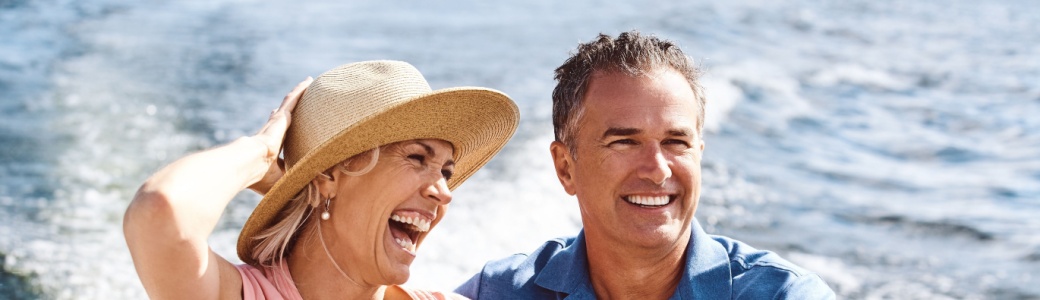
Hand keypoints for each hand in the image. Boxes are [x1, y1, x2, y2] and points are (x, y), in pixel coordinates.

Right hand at [248, 77, 312, 194]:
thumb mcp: (284, 182)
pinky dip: (300, 90)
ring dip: (298, 96)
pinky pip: (293, 99)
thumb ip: (297, 188)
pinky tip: (309, 81)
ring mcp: (276, 124)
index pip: (280, 139)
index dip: (283, 133)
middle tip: (297, 102)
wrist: (250, 165)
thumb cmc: (262, 179)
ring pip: (290, 105)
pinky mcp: (281, 117)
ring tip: (308, 85)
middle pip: (284, 118)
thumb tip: (315, 205)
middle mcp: (272, 134)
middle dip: (289, 110)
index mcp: (270, 150)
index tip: (284, 128)